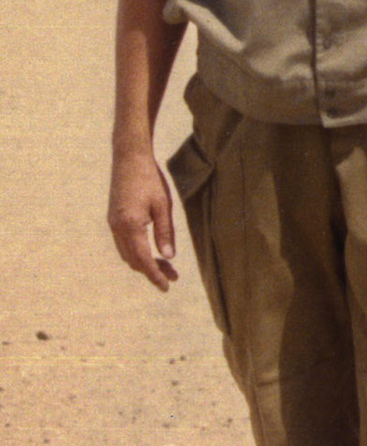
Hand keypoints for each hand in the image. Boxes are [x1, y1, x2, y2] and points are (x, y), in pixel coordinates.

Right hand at [108, 152, 178, 289]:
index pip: (142, 259)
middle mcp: (117, 227)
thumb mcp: (163, 205)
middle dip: (152, 271)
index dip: (155, 275)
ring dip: (144, 262)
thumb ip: (165, 232)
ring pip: (127, 253)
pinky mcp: (114, 218)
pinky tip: (152, 251)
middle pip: (133, 260)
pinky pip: (124, 243)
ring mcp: (113, 223)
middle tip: (173, 277)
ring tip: (166, 266)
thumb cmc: (149, 179)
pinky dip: (137, 252)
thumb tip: (168, 257)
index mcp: (130, 225)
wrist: (129, 158)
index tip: (166, 286)